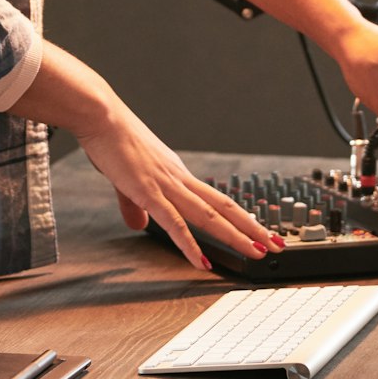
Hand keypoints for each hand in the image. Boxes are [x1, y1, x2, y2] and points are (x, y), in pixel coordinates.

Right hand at [76, 93, 282, 272]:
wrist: (102, 116)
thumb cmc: (112, 139)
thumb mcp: (126, 178)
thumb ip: (134, 204)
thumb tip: (140, 224)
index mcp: (177, 174)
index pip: (216, 199)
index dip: (238, 216)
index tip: (256, 229)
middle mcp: (179, 178)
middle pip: (224, 207)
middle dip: (252, 228)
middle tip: (276, 243)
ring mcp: (167, 185)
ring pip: (209, 215)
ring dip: (235, 236)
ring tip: (257, 252)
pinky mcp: (148, 192)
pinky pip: (175, 223)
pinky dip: (190, 244)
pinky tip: (201, 262)